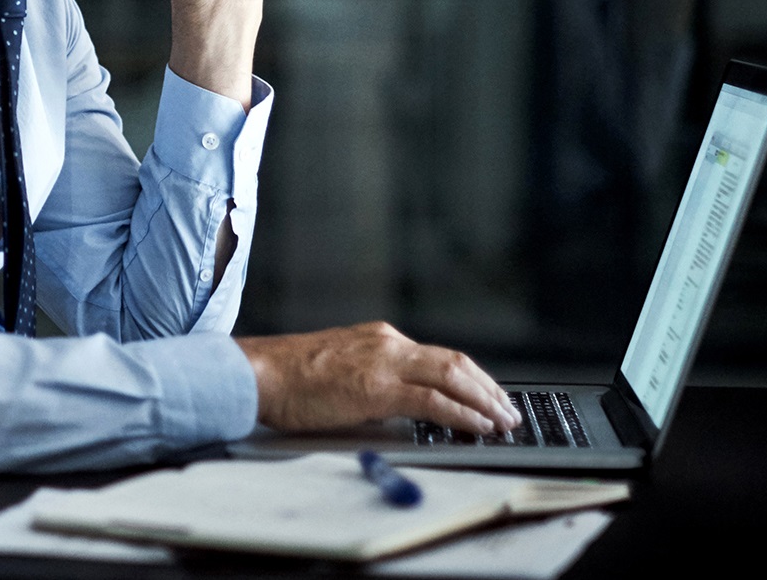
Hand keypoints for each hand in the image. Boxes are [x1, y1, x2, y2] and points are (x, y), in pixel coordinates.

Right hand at [236, 323, 519, 436]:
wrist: (259, 373)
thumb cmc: (287, 377)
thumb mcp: (340, 370)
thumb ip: (371, 380)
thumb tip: (396, 406)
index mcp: (380, 339)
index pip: (439, 356)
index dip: (470, 377)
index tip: (487, 395)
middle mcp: (389, 344)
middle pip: (455, 362)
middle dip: (487, 388)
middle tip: (507, 410)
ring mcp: (385, 363)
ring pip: (453, 376)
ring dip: (484, 400)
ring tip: (502, 420)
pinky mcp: (378, 388)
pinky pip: (433, 401)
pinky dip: (462, 413)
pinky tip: (477, 426)